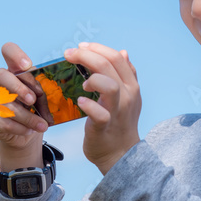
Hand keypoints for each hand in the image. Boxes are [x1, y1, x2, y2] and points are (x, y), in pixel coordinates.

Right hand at [0, 42, 49, 152]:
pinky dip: (21, 127)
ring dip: (28, 116)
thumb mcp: (40, 98)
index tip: (27, 65)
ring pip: (6, 104)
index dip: (15, 55)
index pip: (8, 51)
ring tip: (43, 125)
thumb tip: (37, 94)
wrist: (24, 132)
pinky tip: (31, 130)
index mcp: (14, 70)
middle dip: (18, 87)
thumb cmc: (32, 109)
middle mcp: (0, 81)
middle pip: (0, 74)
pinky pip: (4, 121)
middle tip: (32, 100)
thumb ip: (39, 92)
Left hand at [65, 42, 141, 174]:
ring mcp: (117, 111)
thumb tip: (124, 52)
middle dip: (86, 55)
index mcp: (131, 85)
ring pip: (110, 86)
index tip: (80, 47)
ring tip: (82, 83)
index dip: (97, 48)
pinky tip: (80, 101)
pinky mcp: (105, 126)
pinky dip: (89, 105)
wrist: (121, 154)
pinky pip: (99, 113)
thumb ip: (127, 74)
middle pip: (109, 65)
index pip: (116, 57)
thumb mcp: (129, 96)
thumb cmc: (120, 123)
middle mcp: (127, 95)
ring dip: (92, 78)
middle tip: (69, 54)